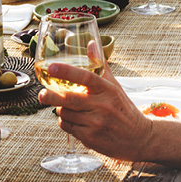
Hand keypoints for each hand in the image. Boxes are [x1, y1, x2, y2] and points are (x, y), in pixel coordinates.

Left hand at [37, 62, 153, 161]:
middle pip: (69, 99)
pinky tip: (74, 120)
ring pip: (65, 113)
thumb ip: (100, 65)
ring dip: (61, 110)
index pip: (85, 77)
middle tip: (41, 94)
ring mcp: (96, 123)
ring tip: (68, 108)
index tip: (51, 68)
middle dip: (50, 96)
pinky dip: (65, 122)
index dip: (66, 71)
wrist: (139, 138)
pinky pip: (68, 127)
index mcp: (108, 89)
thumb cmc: (124, 109)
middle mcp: (102, 106)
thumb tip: (91, 43)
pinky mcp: (90, 138)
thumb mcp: (115, 86)